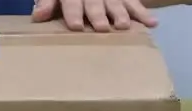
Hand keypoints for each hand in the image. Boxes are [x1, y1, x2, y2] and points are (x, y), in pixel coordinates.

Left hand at [32, 0, 157, 31]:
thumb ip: (47, 2)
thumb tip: (38, 16)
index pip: (72, 1)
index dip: (73, 12)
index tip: (76, 26)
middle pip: (95, 3)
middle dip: (98, 14)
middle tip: (102, 27)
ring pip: (116, 2)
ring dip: (120, 14)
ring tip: (122, 26)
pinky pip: (134, 3)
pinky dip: (143, 13)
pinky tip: (153, 23)